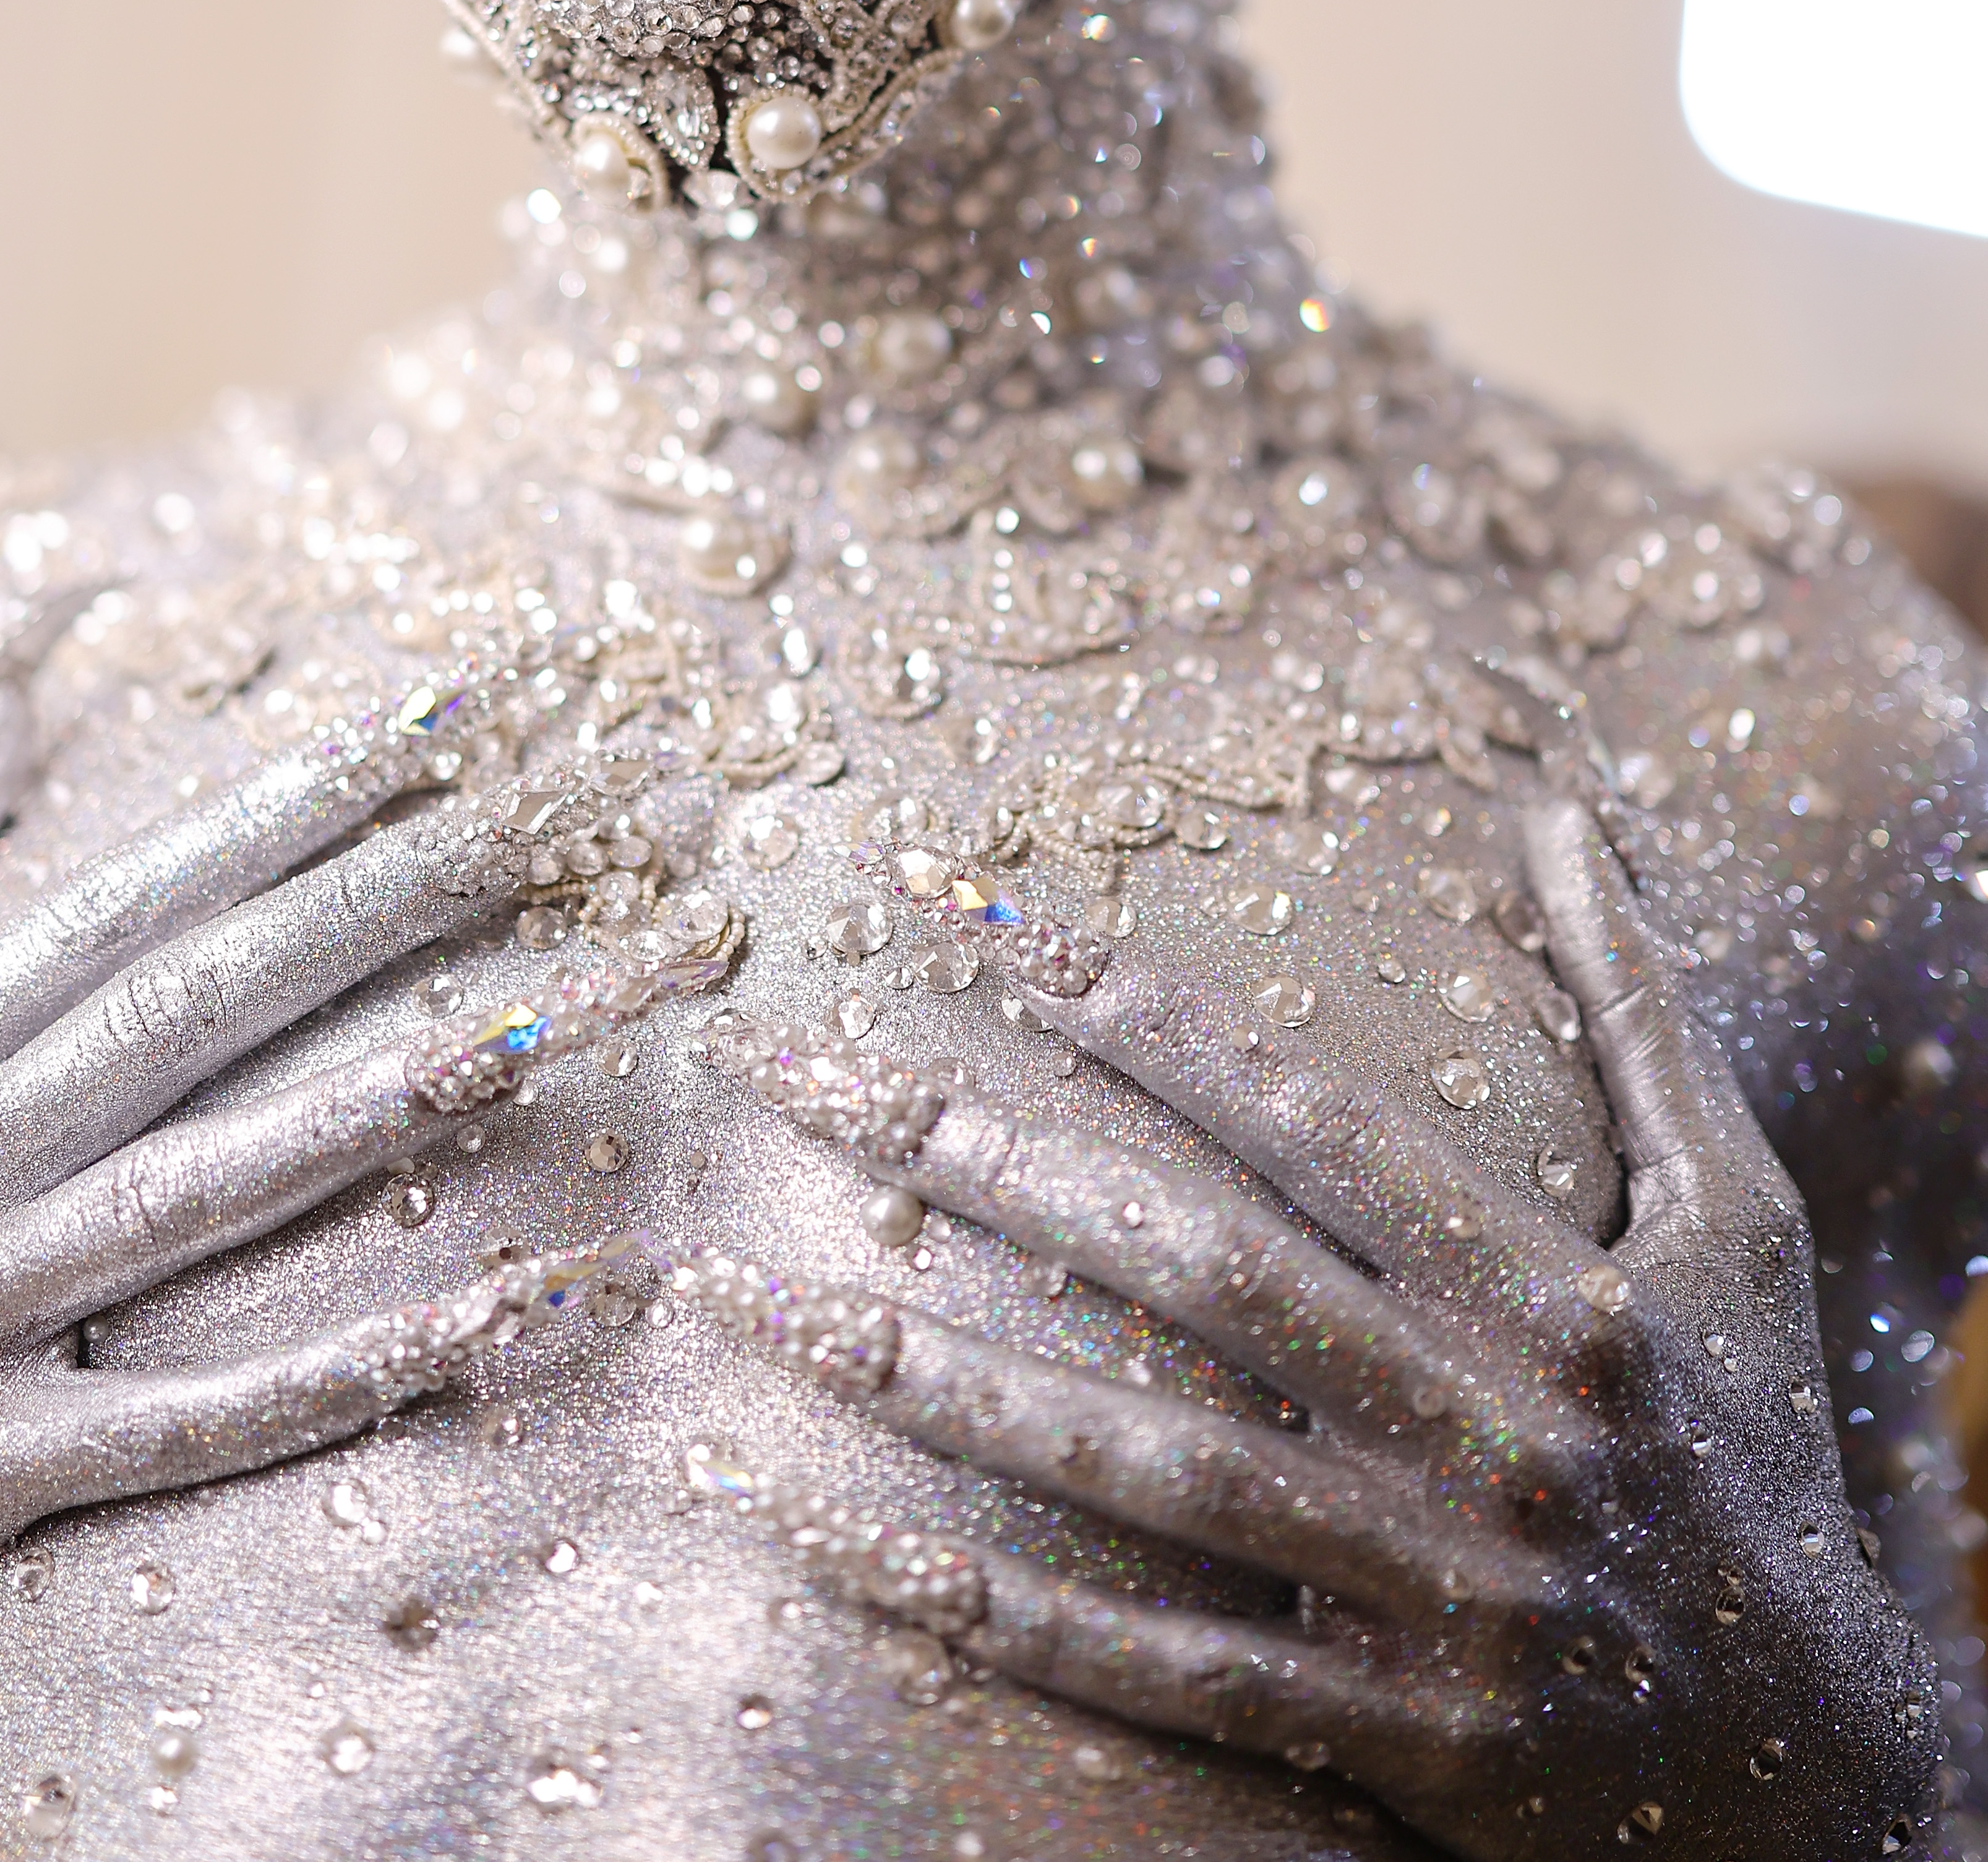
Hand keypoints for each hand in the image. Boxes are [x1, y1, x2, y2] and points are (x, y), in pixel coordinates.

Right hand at [0, 616, 609, 1661]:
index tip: (457, 717)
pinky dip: (347, 1371)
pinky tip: (496, 1318)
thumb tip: (34, 641)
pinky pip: (194, 1420)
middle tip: (575, 815)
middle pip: (210, 1001)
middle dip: (399, 899)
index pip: (149, 895)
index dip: (302, 802)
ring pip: (214, 1190)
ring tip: (560, 1024)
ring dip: (393, 1104)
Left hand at [691, 800, 1940, 1859]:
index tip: (982, 928)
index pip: (1303, 1119)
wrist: (1835, 1776)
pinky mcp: (1388, 1739)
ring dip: (931, 1381)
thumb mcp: (1738, 1218)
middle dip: (974, 1155)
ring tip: (743, 1299)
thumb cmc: (1756, 1457)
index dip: (1140, 1016)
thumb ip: (1642, 1011)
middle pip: (1186, 1267)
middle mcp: (1479, 1430)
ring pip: (1140, 1467)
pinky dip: (990, 1602)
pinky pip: (1154, 1665)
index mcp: (1547, 1291)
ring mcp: (1425, 1598)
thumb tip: (1561, 813)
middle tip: (790, 1067)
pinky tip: (837, 1537)